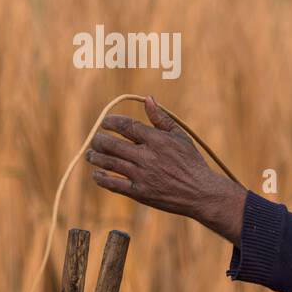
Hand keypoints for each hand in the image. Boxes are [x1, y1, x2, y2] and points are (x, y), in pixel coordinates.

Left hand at [87, 96, 246, 242]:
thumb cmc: (191, 163)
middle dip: (98, 140)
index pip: (125, 125)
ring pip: (108, 162)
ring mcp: (141, 175)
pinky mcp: (139, 192)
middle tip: (96, 139)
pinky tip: (97, 173)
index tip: (105, 122)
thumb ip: (161, 119)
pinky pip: (112, 183)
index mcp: (156, 140)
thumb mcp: (180, 137)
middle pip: (111, 144)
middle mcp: (146, 156)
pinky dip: (100, 177)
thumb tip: (147, 98)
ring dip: (95, 157)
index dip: (111, 122)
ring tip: (91, 155)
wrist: (200, 193)